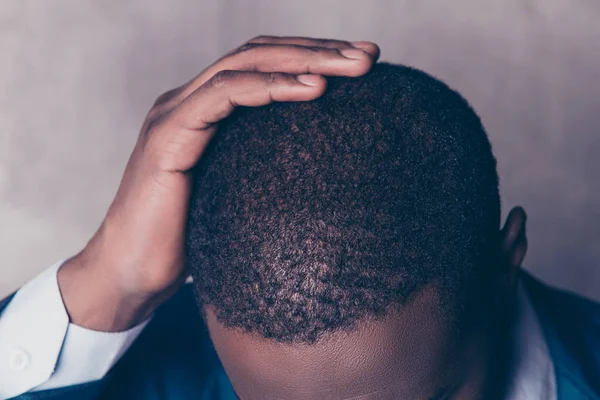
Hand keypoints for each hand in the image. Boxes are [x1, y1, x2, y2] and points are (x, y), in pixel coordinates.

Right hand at [57, 36, 379, 331]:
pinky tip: (311, 90)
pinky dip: (268, 87)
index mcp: (208, 111)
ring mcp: (175, 114)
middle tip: (370, 56)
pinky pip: (222, 96)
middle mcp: (190, 101)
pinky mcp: (167, 137)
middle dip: (319, 50)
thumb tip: (322, 171)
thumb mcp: (239, 195)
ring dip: (304, 61)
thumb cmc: (189, 240)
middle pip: (260, 54)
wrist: (131, 274)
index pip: (264, 65)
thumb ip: (265, 168)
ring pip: (244, 64)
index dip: (313, 58)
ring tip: (354, 67)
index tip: (364, 66)